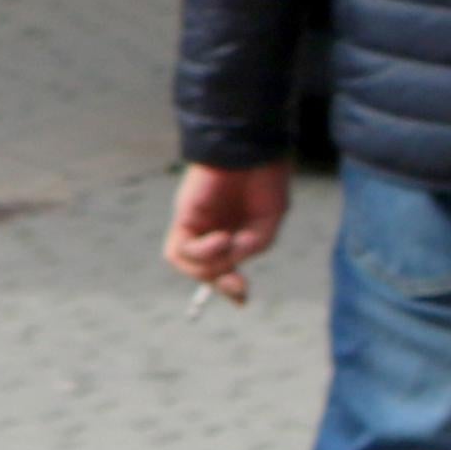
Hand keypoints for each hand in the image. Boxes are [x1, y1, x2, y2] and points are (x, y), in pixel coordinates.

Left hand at [166, 161, 291, 306]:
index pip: (221, 269)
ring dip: (209, 268)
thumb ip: (253, 245)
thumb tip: (234, 261)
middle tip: (239, 288)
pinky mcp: (184, 214)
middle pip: (202, 271)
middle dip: (219, 285)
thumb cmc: (264, 179)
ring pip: (186, 263)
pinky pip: (182, 247)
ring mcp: (196, 224)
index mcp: (232, 234)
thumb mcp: (268, 220)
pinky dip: (203, 251)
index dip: (229, 288)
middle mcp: (210, 232)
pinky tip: (222, 238)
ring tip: (229, 250)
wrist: (252, 148)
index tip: (243, 300)